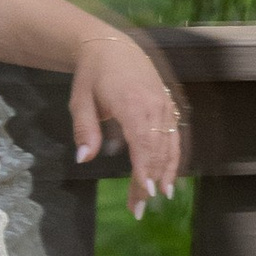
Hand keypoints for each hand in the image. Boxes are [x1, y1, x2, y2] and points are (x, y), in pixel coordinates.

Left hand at [70, 26, 181, 218]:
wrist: (112, 46)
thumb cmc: (92, 75)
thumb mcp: (80, 100)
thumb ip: (83, 129)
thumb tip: (82, 159)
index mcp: (132, 103)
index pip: (143, 142)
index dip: (146, 169)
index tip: (147, 192)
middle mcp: (155, 106)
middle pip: (157, 151)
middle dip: (151, 181)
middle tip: (139, 209)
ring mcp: (165, 106)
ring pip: (170, 146)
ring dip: (166, 174)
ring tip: (158, 199)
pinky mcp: (169, 107)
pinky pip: (175, 138)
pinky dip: (173, 159)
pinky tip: (168, 178)